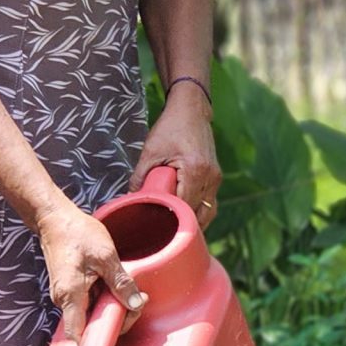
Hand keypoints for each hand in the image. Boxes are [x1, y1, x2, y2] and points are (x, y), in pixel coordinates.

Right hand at [37, 200, 145, 338]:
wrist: (55, 219)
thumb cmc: (77, 233)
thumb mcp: (105, 256)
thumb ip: (121, 282)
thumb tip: (135, 304)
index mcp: (70, 295)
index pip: (78, 336)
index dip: (96, 345)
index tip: (121, 334)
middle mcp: (64, 300)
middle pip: (91, 327)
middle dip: (118, 319)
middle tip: (139, 300)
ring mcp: (66, 296)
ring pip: (93, 315)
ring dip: (113, 308)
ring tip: (133, 292)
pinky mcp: (71, 289)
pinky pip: (90, 303)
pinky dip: (106, 299)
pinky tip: (118, 286)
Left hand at [135, 87, 222, 224]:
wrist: (191, 109)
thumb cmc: (170, 127)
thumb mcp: (150, 151)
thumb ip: (140, 177)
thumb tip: (129, 200)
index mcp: (195, 171)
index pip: (184, 208)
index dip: (170, 221)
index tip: (155, 229)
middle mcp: (210, 177)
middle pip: (198, 215)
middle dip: (181, 226)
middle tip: (161, 235)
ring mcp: (216, 178)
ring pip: (208, 212)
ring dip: (193, 223)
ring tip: (174, 231)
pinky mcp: (216, 177)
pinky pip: (210, 203)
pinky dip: (199, 213)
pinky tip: (185, 218)